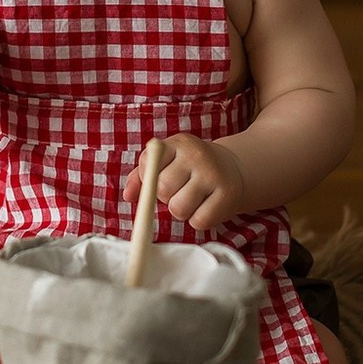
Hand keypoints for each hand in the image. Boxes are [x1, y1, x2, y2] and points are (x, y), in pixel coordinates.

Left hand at [123, 134, 246, 233]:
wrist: (234, 168)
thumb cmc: (190, 168)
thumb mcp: (166, 162)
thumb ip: (141, 176)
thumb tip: (128, 196)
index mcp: (178, 142)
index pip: (148, 164)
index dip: (149, 178)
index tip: (162, 176)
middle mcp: (196, 154)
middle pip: (162, 189)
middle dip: (165, 197)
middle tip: (179, 190)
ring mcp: (214, 174)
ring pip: (179, 208)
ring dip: (180, 212)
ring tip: (191, 200)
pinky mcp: (228, 195)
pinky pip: (199, 221)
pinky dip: (197, 220)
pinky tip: (205, 207)